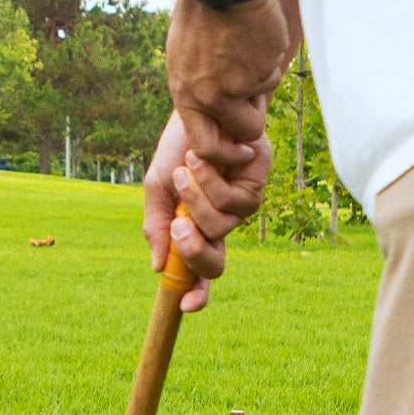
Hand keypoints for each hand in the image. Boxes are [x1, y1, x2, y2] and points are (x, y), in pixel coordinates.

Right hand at [142, 110, 271, 312]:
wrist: (202, 109)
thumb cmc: (179, 146)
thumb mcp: (158, 185)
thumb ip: (157, 225)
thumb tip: (158, 267)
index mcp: (193, 228)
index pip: (196, 272)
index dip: (194, 293)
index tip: (184, 306)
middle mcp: (218, 224)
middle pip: (215, 265)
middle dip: (195, 252)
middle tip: (179, 227)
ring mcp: (239, 208)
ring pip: (221, 229)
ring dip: (198, 200)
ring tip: (185, 170)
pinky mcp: (256, 187)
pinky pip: (236, 203)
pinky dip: (213, 182)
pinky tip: (203, 158)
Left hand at [166, 0, 290, 176]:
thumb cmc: (198, 18)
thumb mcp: (182, 61)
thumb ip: (196, 92)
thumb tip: (212, 119)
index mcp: (188, 96)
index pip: (206, 148)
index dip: (228, 155)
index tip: (243, 150)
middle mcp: (213, 96)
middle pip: (246, 131)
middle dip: (255, 119)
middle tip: (255, 98)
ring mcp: (241, 83)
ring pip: (264, 95)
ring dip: (260, 78)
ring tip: (243, 47)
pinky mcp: (265, 67)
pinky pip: (274, 71)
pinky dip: (268, 57)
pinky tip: (254, 36)